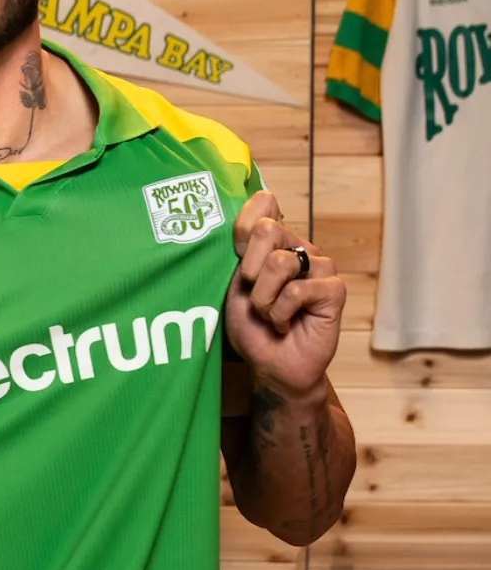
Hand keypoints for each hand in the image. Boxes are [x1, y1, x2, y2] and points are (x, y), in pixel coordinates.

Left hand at [226, 191, 345, 397]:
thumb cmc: (252, 327)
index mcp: (273, 242)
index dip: (244, 225)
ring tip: (269, 315)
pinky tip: (286, 324)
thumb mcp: (234, 285)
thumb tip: (258, 207)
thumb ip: (242, 251)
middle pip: (267, 229)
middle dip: (250, 271)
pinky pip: (298, 290)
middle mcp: (299, 248)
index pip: (265, 203)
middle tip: (254, 296)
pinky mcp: (334, 290)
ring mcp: (320, 267)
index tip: (238, 256)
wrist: (271, 366)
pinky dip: (281, 313)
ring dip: (264, 299)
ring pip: (281, 262)